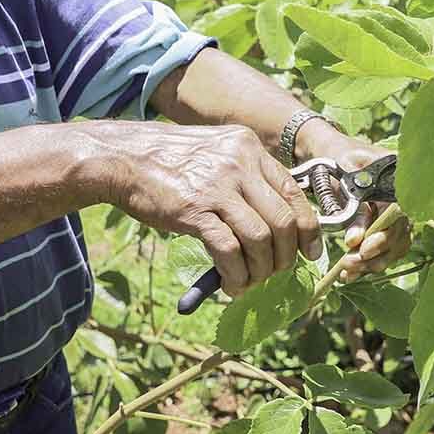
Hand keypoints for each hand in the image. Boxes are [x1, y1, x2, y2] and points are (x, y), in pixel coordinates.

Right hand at [93, 122, 321, 296]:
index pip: (294, 192)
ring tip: (248, 283)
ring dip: (260, 271)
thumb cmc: (169, 163)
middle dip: (285, 257)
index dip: (308, 229)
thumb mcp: (216, 153)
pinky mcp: (195, 211)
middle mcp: (240, 164)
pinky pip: (230, 251)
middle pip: (283, 221)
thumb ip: (245, 177)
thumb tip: (273, 222)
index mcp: (248, 149)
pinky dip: (236, 275)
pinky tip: (230, 284)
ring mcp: (218, 187)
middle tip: (275, 274)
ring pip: (261, 239)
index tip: (310, 252)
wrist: (123, 159)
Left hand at [295, 124, 411, 282]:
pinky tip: (348, 272)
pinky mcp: (383, 227)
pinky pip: (383, 250)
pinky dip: (367, 263)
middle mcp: (404, 199)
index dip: (385, 234)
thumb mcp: (344, 174)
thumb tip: (356, 240)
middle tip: (349, 263)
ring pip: (393, 247)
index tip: (364, 248)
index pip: (400, 214)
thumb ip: (353, 206)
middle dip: (376, 254)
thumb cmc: (336, 156)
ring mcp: (395, 215)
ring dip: (371, 263)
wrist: (327, 151)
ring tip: (346, 270)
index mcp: (399, 179)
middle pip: (399, 235)